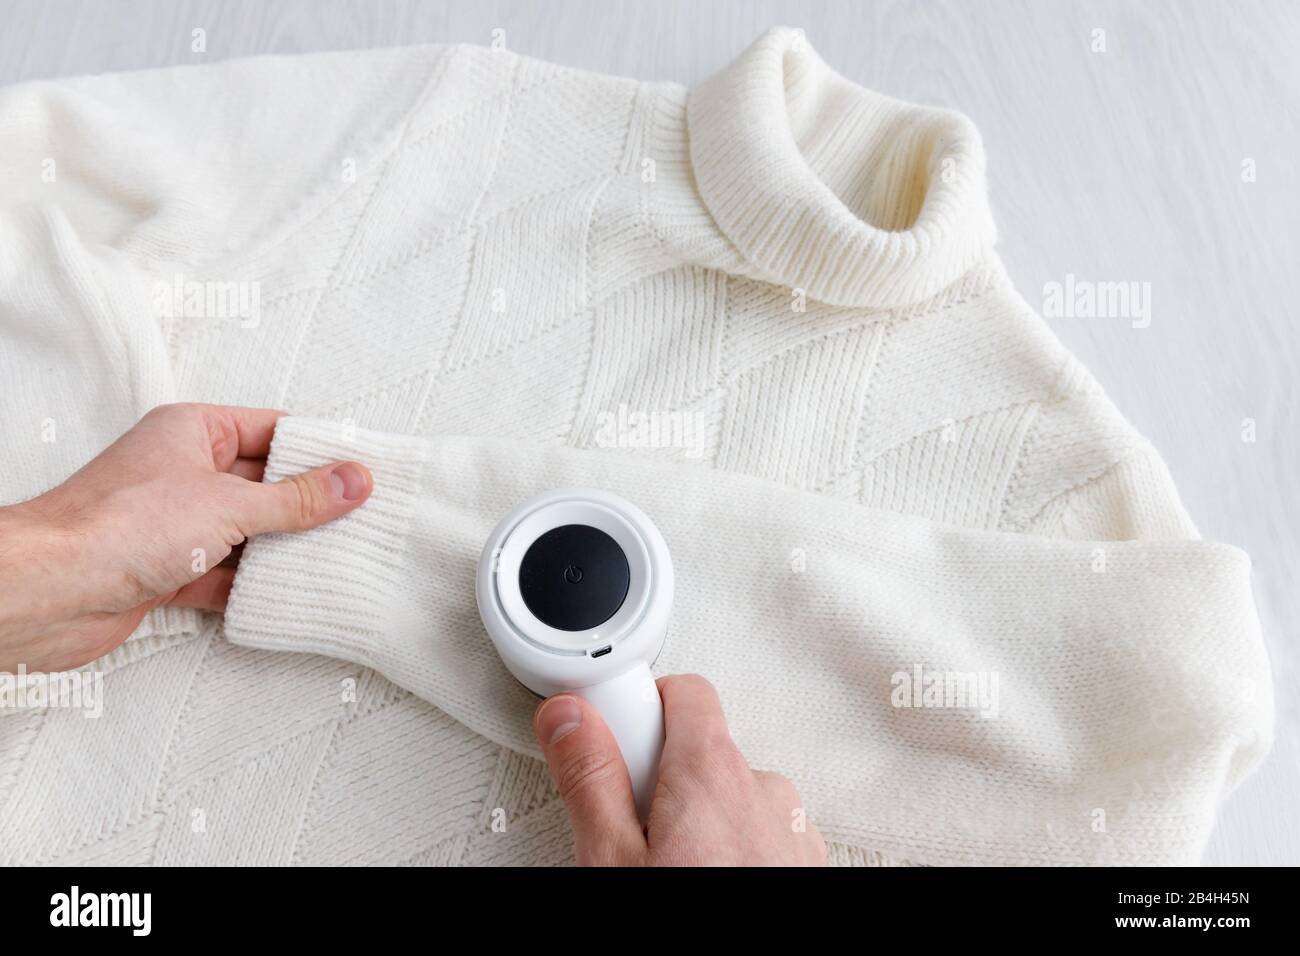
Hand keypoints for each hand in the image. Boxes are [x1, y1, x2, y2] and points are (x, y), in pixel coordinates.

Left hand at [0, 403, 371, 672]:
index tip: (364, 469)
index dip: (319, 449)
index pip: (272, 430)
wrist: (51, 591)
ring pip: (248, 531)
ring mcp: (175, 522)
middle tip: (363, 518)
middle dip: (309, 503)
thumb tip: (353, 480)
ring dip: (285, 548)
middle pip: (264, 483)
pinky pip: (226, 573)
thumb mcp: (231, 503)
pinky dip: (254, 585)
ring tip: (341, 557)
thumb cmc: (122, 525)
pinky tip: (291, 594)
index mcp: (194, 432)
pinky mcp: (167, 569)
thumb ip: (298, 498)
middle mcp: (184, 471)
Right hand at [533, 673, 825, 865]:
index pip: (681, 692)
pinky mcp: (804, 868)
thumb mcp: (610, 863)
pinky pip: (758, 836)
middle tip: (627, 835)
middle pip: (701, 750)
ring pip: (730, 800)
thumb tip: (569, 717)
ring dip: (697, 824)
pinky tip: (700, 888)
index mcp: (713, 772)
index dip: (635, 711)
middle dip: (660, 782)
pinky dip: (729, 853)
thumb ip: (590, 777)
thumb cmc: (688, 934)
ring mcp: (791, 832)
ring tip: (663, 874)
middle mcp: (765, 792)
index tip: (603, 741)